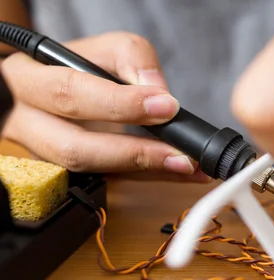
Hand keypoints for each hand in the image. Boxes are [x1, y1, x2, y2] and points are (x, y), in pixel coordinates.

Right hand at [1, 31, 209, 181]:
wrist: (62, 87)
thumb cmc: (82, 65)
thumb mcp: (108, 48)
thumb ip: (133, 59)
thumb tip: (158, 93)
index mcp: (27, 80)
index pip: (70, 93)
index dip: (120, 104)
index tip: (166, 107)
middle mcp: (28, 124)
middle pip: (74, 147)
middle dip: (133, 153)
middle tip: (179, 152)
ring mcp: (45, 156)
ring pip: (93, 172)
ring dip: (147, 171)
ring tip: (189, 165)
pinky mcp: (68, 175)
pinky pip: (112, 181)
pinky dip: (151, 177)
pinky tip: (182, 172)